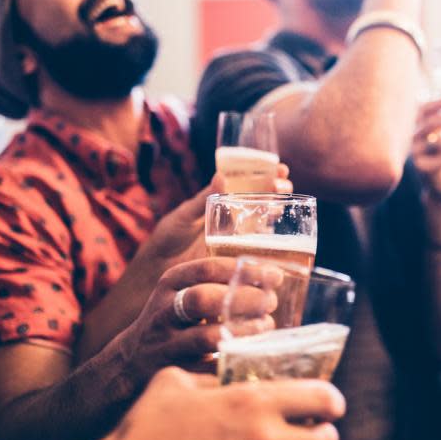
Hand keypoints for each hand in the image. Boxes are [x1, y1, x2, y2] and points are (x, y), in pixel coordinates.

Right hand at [72, 368, 344, 439]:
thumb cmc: (148, 423)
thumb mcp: (177, 381)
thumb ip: (209, 373)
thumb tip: (220, 368)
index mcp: (253, 402)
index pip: (325, 398)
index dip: (330, 398)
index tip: (324, 398)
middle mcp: (266, 439)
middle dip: (323, 432)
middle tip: (309, 425)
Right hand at [116, 257, 278, 374]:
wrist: (132, 360)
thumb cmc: (171, 319)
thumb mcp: (181, 289)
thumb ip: (215, 278)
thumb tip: (268, 270)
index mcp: (170, 283)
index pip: (207, 268)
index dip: (243, 270)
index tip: (273, 275)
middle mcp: (165, 311)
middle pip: (204, 299)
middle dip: (244, 299)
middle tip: (271, 301)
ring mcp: (167, 344)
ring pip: (206, 337)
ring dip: (243, 331)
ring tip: (267, 326)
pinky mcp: (175, 371)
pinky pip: (209, 369)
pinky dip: (234, 360)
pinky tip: (254, 353)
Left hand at [131, 163, 292, 276]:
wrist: (158, 273)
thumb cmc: (167, 240)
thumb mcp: (184, 216)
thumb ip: (202, 200)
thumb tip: (221, 175)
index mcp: (222, 204)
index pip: (249, 185)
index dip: (267, 174)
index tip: (279, 167)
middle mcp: (235, 220)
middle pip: (266, 201)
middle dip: (280, 190)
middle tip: (283, 184)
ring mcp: (239, 240)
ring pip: (267, 223)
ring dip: (279, 212)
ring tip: (282, 205)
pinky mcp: (238, 260)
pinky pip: (260, 250)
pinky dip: (274, 244)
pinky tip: (281, 239)